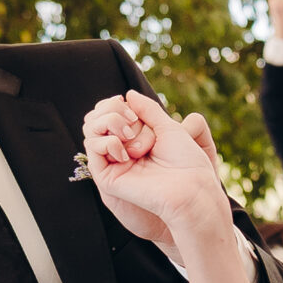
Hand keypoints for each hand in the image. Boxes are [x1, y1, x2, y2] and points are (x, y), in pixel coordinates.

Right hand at [84, 90, 233, 241]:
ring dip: (110, 122)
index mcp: (135, 140)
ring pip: (91, 130)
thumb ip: (147, 110)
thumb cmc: (186, 161)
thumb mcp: (167, 127)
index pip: (110, 113)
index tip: (134, 108)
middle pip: (97, 118)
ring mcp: (113, 164)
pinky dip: (108, 142)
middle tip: (132, 118)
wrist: (191, 188)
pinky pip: (93, 149)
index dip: (117, 104)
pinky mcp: (107, 178)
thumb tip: (127, 94)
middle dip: (112, 110)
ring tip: (130, 133)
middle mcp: (121, 151)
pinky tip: (127, 152)